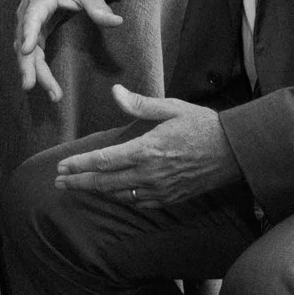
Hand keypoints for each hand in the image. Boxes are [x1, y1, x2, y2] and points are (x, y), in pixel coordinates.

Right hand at [13, 0, 123, 99]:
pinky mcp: (32, 35)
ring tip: (53, 94)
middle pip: (24, 42)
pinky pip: (31, 55)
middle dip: (28, 65)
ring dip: (35, 74)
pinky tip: (47, 86)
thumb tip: (117, 22)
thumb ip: (98, 5)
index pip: (31, 17)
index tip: (28, 51)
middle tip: (33, 86)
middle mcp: (27, 14)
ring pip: (25, 53)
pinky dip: (37, 71)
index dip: (29, 33)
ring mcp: (27, 26)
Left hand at [54, 86, 242, 205]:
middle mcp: (150, 174)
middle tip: (59, 183)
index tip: (62, 168)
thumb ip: (140, 104)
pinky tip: (113, 193)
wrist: (235, 152)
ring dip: (97, 191)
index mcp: (147, 150)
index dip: (80, 165)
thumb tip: (116, 92)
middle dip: (79, 183)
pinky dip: (121, 198)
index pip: (104, 161)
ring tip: (80, 187)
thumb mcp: (171, 108)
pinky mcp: (171, 198)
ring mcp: (160, 190)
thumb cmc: (203, 125)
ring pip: (119, 195)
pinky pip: (139, 202)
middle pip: (105, 183)